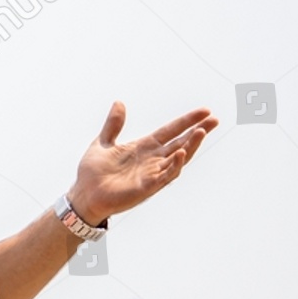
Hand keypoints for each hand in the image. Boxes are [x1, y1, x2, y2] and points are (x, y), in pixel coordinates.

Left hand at [68, 101, 217, 225]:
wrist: (83, 195)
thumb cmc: (92, 173)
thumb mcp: (103, 142)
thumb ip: (113, 124)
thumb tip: (119, 103)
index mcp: (144, 147)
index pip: (171, 131)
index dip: (187, 121)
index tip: (204, 111)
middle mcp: (152, 160)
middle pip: (181, 143)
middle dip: (198, 132)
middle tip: (214, 120)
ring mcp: (151, 174)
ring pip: (177, 159)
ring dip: (190, 146)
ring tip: (201, 132)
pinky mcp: (146, 187)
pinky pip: (164, 176)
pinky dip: (174, 165)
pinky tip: (180, 153)